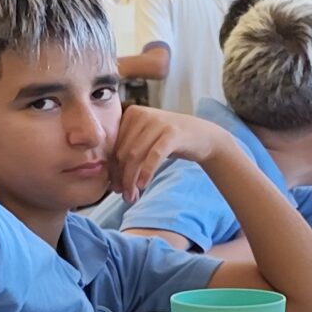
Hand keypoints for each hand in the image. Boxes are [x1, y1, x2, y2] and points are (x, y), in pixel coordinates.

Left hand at [110, 106, 238, 200]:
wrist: (202, 136)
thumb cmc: (169, 142)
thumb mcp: (145, 142)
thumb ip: (128, 153)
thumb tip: (110, 182)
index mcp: (131, 114)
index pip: (114, 145)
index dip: (111, 169)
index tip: (114, 188)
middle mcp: (142, 114)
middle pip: (122, 152)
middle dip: (121, 177)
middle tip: (124, 196)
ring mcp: (158, 122)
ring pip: (135, 155)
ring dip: (131, 180)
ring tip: (132, 197)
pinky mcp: (172, 133)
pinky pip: (153, 156)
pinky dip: (146, 173)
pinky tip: (142, 186)